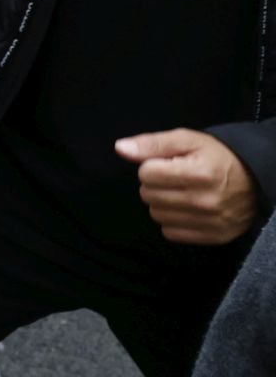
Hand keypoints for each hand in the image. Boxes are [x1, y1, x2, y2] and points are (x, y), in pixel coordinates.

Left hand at [116, 129, 259, 244]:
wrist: (256, 180)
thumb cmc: (217, 157)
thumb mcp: (187, 140)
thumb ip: (152, 143)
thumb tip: (120, 148)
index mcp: (199, 173)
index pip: (146, 174)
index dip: (152, 166)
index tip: (167, 164)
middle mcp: (204, 201)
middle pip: (148, 196)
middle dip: (154, 184)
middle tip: (173, 179)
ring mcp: (209, 222)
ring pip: (157, 215)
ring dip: (162, 203)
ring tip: (180, 193)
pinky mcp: (212, 237)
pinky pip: (170, 233)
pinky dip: (173, 221)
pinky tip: (185, 209)